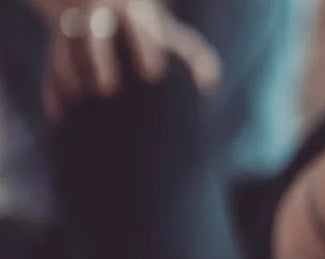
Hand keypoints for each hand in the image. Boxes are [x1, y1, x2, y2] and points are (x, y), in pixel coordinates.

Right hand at [38, 0, 219, 120]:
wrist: (102, 0)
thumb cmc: (149, 28)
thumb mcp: (173, 35)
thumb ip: (196, 57)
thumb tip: (209, 84)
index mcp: (131, 13)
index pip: (138, 27)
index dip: (145, 47)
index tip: (154, 73)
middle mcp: (99, 18)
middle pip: (95, 34)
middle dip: (99, 59)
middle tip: (107, 89)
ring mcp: (75, 29)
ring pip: (65, 47)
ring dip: (68, 71)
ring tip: (79, 100)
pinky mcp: (58, 46)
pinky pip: (51, 65)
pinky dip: (52, 89)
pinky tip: (58, 117)